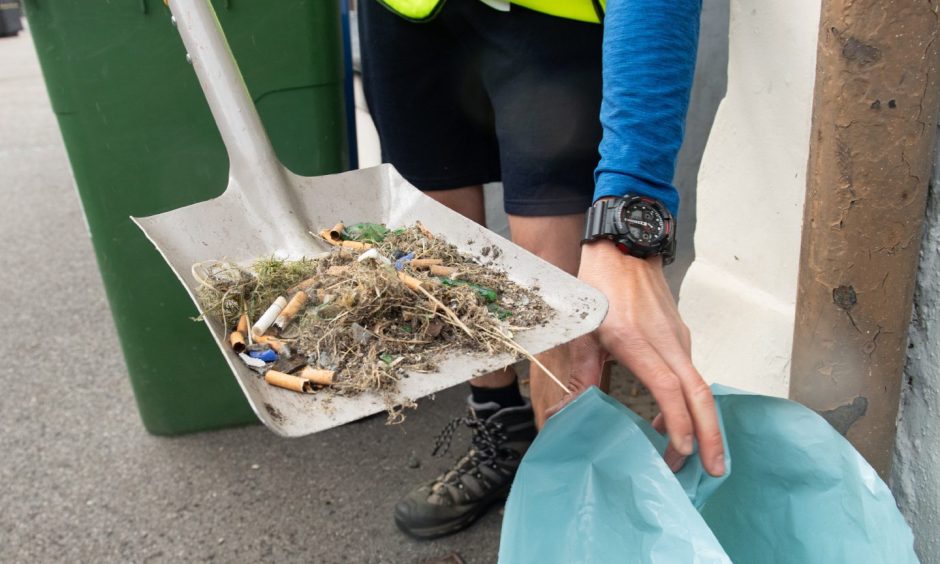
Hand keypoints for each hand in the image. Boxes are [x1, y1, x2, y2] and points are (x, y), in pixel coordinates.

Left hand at [551, 239, 724, 476]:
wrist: (623, 247)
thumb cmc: (599, 286)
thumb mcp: (582, 329)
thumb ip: (582, 373)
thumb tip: (568, 411)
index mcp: (638, 341)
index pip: (669, 388)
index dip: (678, 422)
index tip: (681, 450)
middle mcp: (667, 340)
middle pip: (699, 393)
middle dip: (710, 434)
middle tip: (714, 469)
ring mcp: (678, 337)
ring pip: (699, 385)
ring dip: (700, 421)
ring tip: (686, 453)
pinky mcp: (681, 335)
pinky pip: (691, 373)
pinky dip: (690, 401)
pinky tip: (670, 417)